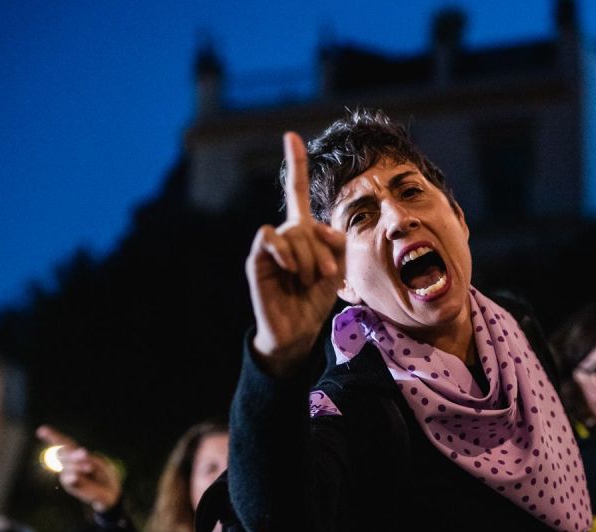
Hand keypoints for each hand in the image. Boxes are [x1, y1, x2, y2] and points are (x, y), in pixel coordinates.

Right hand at [36, 425, 121, 512]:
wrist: (110, 492)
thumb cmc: (105, 475)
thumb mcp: (99, 463)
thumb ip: (85, 461)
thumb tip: (72, 463)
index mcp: (77, 454)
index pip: (64, 443)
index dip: (53, 436)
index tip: (41, 430)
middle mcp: (70, 463)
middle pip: (63, 453)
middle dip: (72, 452)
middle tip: (84, 453)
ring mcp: (69, 474)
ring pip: (67, 465)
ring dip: (78, 465)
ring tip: (90, 468)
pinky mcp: (71, 486)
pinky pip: (68, 479)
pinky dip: (71, 476)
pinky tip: (74, 476)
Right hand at [247, 132, 345, 375]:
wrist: (298, 330)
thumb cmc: (317, 299)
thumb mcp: (338, 266)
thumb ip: (335, 240)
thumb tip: (318, 229)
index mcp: (305, 232)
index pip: (297, 192)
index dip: (295, 165)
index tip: (291, 136)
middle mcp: (285, 234)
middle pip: (307, 224)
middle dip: (322, 251)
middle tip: (327, 275)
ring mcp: (270, 246)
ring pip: (293, 232)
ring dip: (308, 260)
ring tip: (307, 281)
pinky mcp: (257, 259)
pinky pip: (270, 238)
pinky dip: (285, 251)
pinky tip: (290, 268)